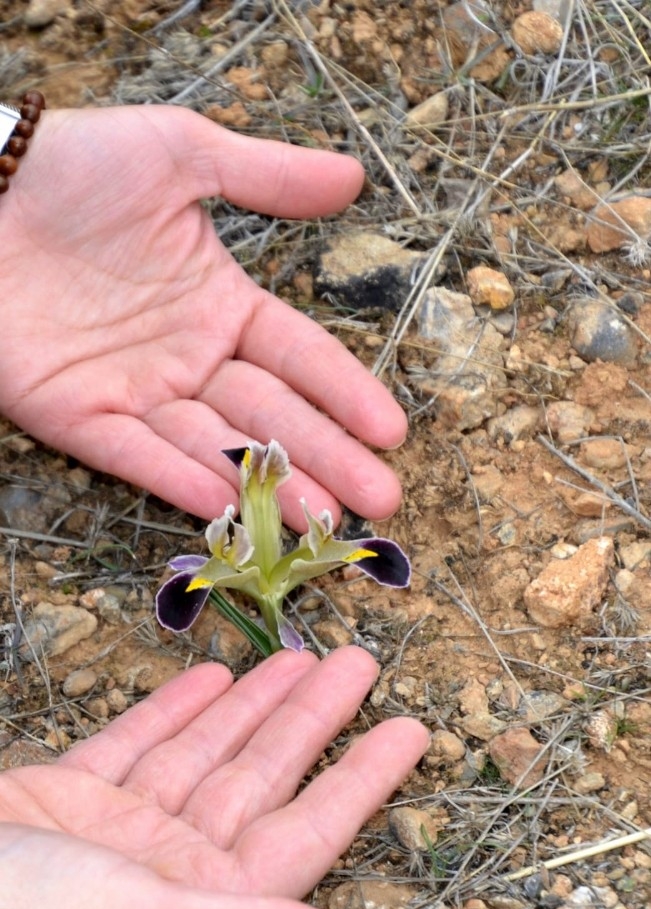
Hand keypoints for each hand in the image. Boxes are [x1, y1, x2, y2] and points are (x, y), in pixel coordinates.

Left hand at [0, 105, 406, 529]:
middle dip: (326, 460)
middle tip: (380, 500)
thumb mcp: (181, 153)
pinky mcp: (75, 415)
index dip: (345, 393)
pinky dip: (178, 479)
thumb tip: (353, 178)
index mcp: (220, 304)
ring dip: (267, 486)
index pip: (298, 357)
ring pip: (212, 447)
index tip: (391, 430)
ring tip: (322, 522)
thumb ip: (265, 176)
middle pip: (268, 416)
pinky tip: (226, 502)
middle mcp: (187, 358)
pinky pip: (135, 454)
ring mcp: (134, 392)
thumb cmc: (74, 166)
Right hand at [0, 647, 427, 908]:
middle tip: (360, 662)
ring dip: (256, 701)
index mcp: (210, 897)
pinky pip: (143, 739)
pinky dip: (178, 706)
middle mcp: (178, 861)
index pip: (312, 825)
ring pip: (210, 747)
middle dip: (314, 716)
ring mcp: (128, 825)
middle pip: (268, 772)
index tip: (412, 730)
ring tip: (301, 655)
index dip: (365, 777)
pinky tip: (215, 673)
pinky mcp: (78, 793)